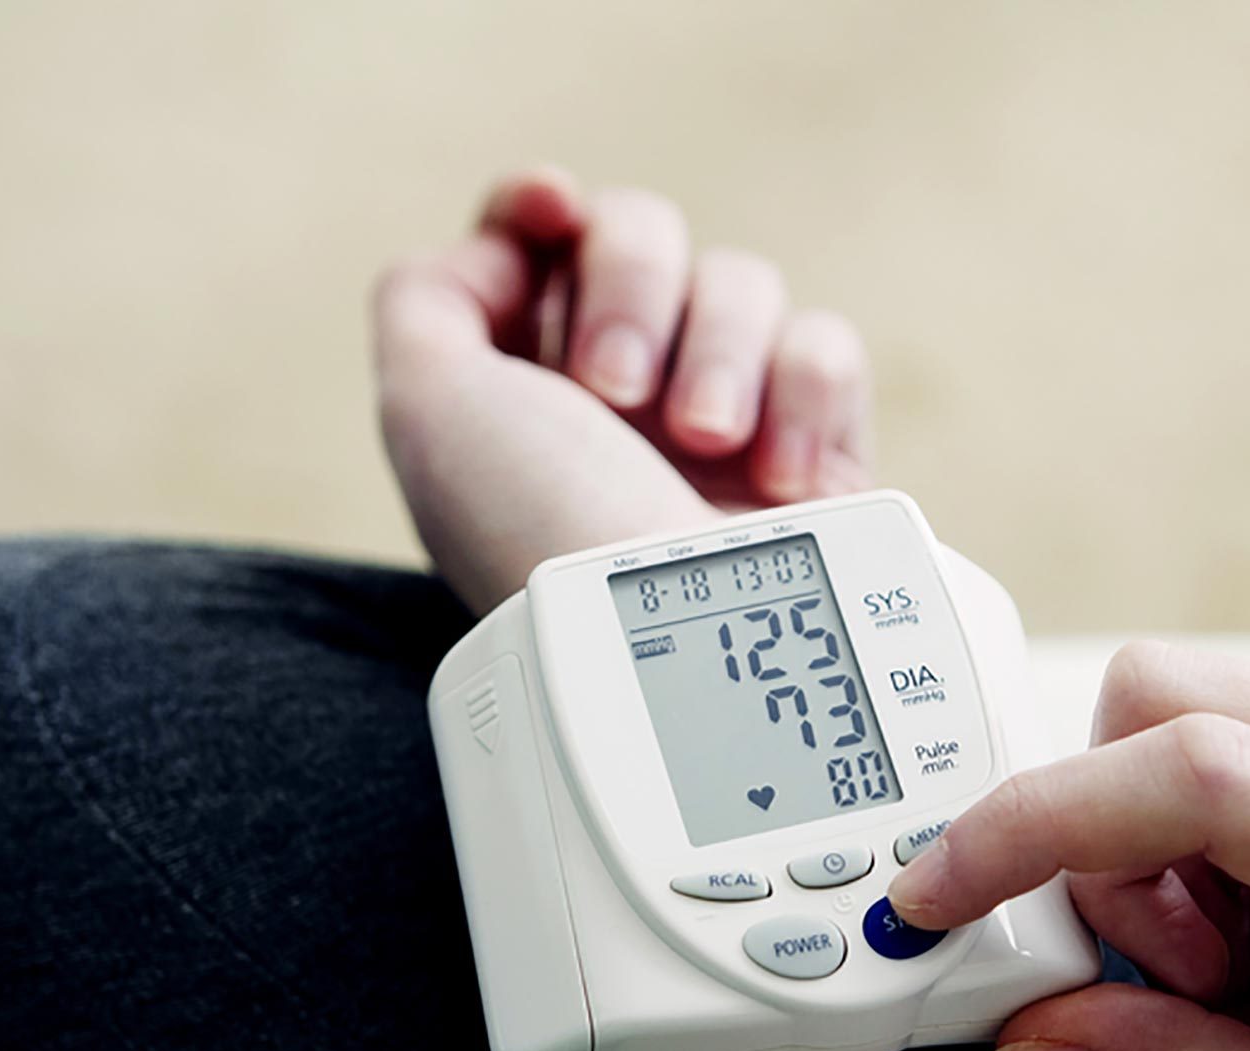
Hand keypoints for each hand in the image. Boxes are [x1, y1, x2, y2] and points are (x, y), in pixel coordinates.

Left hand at [371, 166, 875, 612]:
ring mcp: (726, 416)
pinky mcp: (817, 448)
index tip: (549, 210)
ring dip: (718, 350)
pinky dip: (801, 396)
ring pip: (740, 280)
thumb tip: (514, 243)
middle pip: (638, 234)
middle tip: (614, 393)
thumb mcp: (424, 403)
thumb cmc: (541, 527)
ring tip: (703, 444)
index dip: (539, 207)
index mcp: (524, 387)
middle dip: (625, 290)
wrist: (680, 643)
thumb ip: (427, 295)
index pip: (539, 240)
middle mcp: (623, 396)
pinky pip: (825, 344)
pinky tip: (774, 479)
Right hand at [888, 641, 1249, 1050]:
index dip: (1034, 823)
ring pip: (1218, 715)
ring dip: (1172, 850)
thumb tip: (1043, 1033)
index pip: (1194, 773)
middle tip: (1161, 980)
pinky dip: (1229, 847)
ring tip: (1244, 990)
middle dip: (1104, 832)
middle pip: (1178, 694)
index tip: (945, 892)